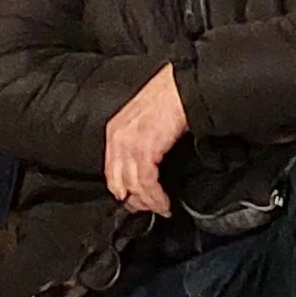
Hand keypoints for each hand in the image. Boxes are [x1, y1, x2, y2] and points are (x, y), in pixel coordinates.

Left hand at [103, 64, 189, 215]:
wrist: (184, 86)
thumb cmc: (169, 98)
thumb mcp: (143, 118)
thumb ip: (138, 138)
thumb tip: (144, 161)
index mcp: (115, 130)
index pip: (111, 170)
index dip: (123, 190)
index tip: (135, 201)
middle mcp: (118, 137)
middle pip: (118, 181)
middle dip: (134, 200)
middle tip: (149, 209)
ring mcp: (129, 143)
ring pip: (133, 185)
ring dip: (148, 202)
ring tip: (160, 208)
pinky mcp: (145, 148)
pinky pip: (146, 182)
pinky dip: (155, 197)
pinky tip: (164, 203)